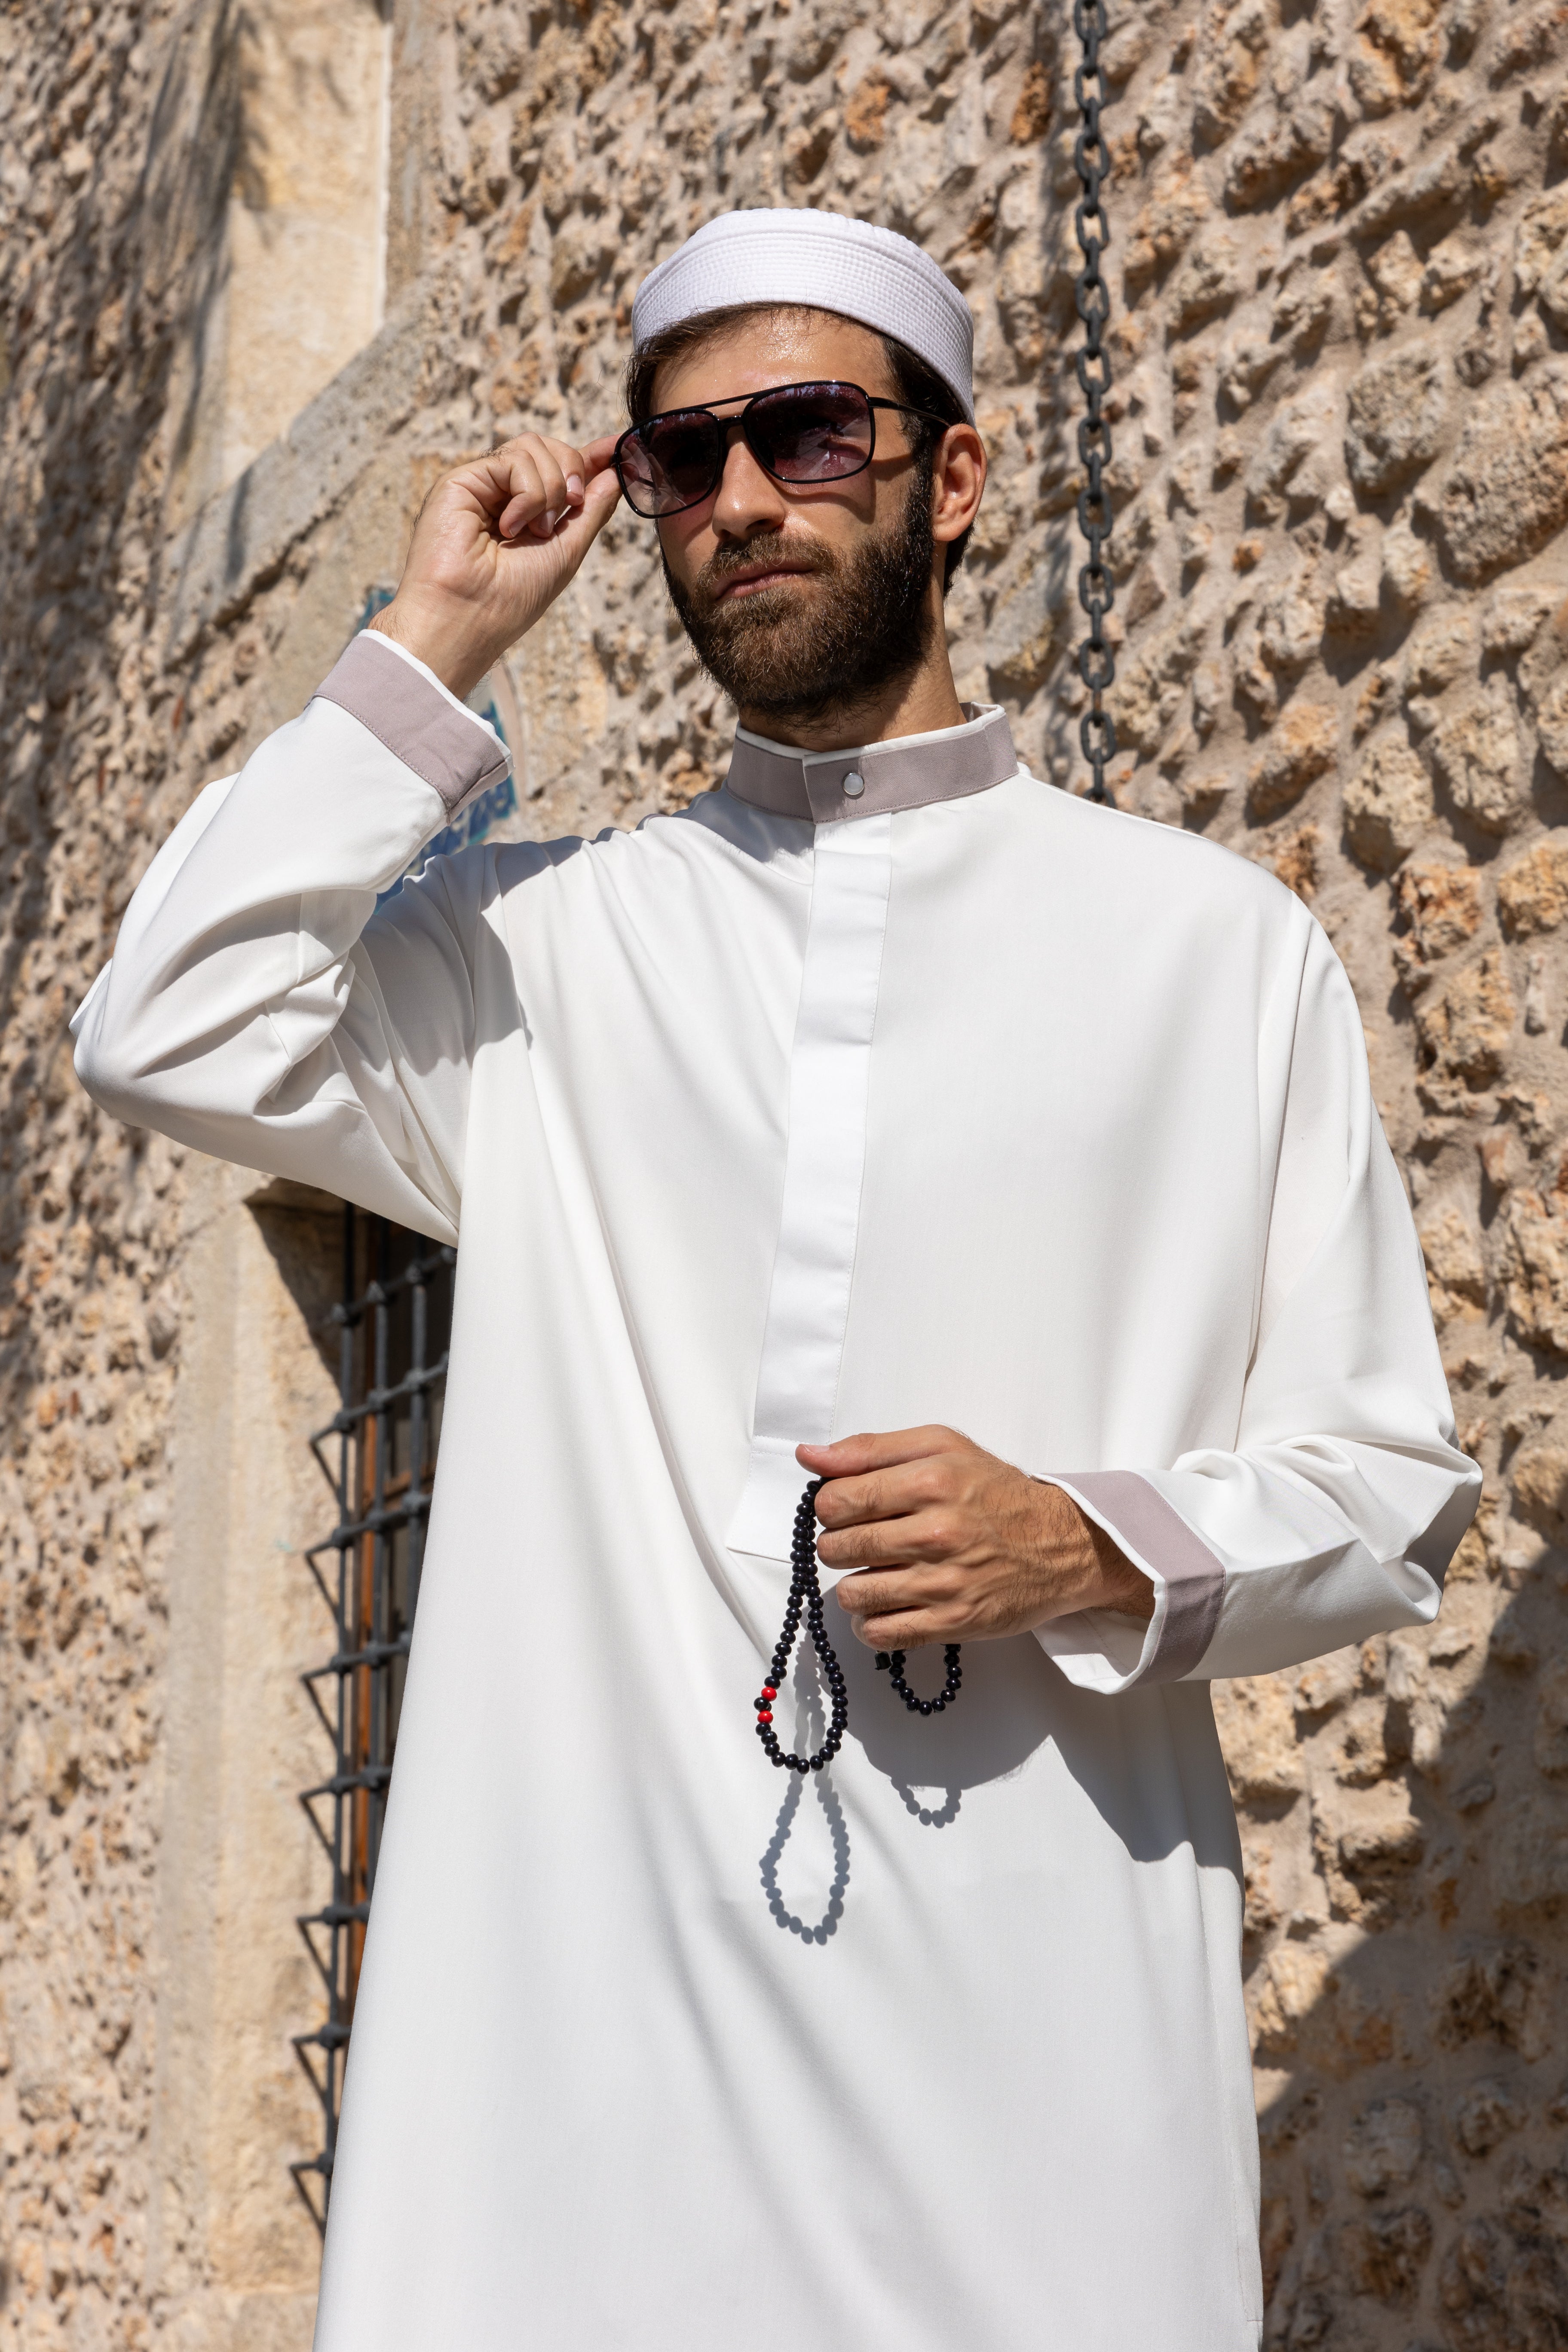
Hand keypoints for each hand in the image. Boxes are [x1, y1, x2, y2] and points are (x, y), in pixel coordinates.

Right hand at [369, 430, 622, 699]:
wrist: (465, 619)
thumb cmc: (512, 599)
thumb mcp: (568, 550)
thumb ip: (592, 510)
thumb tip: (616, 472)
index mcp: (528, 513)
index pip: (562, 469)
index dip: (591, 456)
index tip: (619, 447)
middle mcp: (503, 495)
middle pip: (551, 449)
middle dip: (572, 476)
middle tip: (569, 510)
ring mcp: (482, 485)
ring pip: (534, 447)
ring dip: (549, 491)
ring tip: (533, 531)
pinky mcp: (461, 480)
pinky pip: (513, 459)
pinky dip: (526, 495)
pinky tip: (510, 527)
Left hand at [798, 1426, 1153, 1650]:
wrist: (1062, 1544)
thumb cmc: (996, 1492)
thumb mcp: (941, 1447)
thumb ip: (870, 1449)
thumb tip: (808, 1457)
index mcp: (930, 1481)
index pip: (836, 1500)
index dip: (831, 1505)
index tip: (849, 1508)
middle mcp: (935, 1533)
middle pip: (838, 1548)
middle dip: (840, 1544)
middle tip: (864, 1539)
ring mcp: (944, 1583)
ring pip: (853, 1594)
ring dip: (855, 1585)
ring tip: (877, 1571)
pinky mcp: (952, 1622)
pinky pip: (880, 1633)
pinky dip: (872, 1622)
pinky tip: (888, 1603)